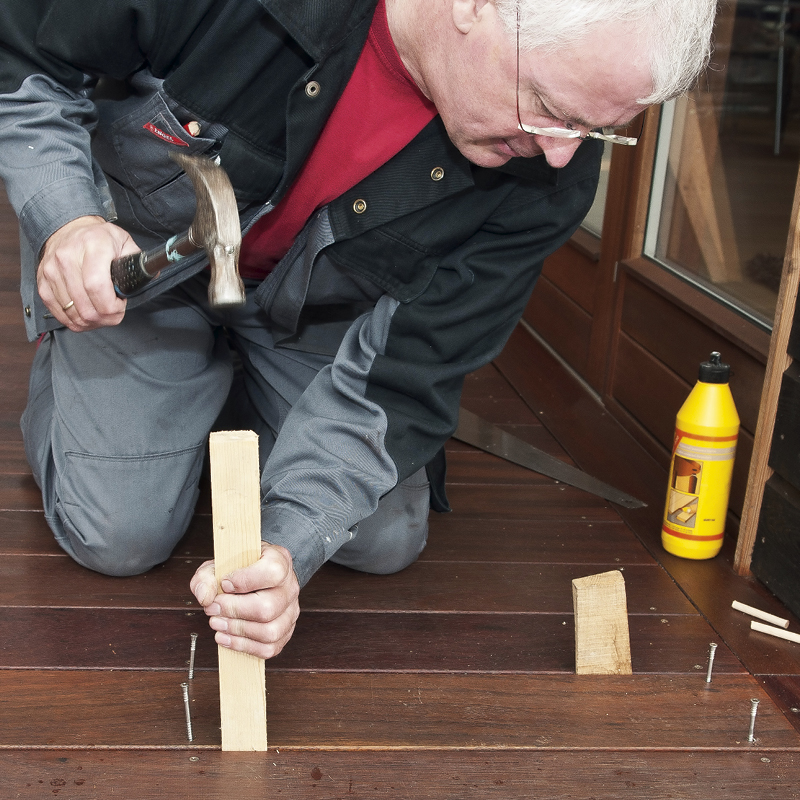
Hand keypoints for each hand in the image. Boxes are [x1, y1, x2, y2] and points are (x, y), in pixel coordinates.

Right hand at [37, 215, 132, 330]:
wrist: (68, 229)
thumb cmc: (100, 239)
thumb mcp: (125, 242)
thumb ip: (138, 261)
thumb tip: (150, 275)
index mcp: (93, 246)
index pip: (97, 286)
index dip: (111, 306)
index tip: (120, 307)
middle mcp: (67, 257)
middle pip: (86, 306)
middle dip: (106, 318)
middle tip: (114, 314)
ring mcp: (51, 271)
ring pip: (73, 313)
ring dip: (92, 322)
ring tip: (102, 313)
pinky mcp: (42, 283)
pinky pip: (59, 314)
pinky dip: (76, 321)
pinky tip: (87, 315)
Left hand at [190, 543, 299, 659]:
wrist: (254, 580)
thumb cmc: (239, 571)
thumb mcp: (220, 565)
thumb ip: (207, 577)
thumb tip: (206, 597)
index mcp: (280, 561)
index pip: (273, 572)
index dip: (245, 581)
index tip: (224, 583)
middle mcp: (290, 587)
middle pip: (267, 608)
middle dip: (234, 611)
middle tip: (213, 609)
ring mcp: (290, 612)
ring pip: (270, 631)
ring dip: (237, 631)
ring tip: (217, 624)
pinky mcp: (285, 633)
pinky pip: (269, 648)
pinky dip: (243, 646)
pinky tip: (226, 637)